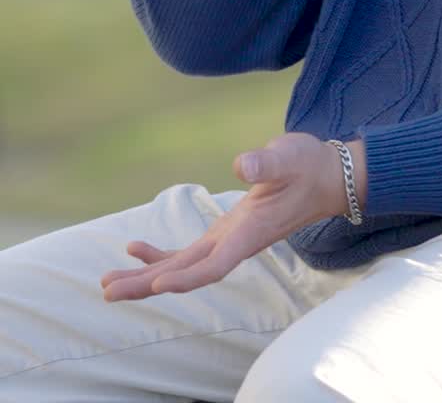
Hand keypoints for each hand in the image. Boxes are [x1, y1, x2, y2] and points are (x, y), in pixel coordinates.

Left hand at [100, 133, 366, 301]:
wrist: (326, 177)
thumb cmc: (309, 165)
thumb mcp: (289, 157)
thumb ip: (266, 163)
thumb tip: (240, 164)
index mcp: (250, 232)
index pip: (215, 265)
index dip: (187, 277)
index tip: (158, 286)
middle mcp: (235, 244)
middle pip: (187, 274)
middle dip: (147, 285)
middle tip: (107, 292)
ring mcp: (228, 240)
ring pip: (181, 267)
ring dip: (145, 277)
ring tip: (108, 284)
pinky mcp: (225, 232)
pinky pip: (188, 252)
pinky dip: (161, 255)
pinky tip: (134, 249)